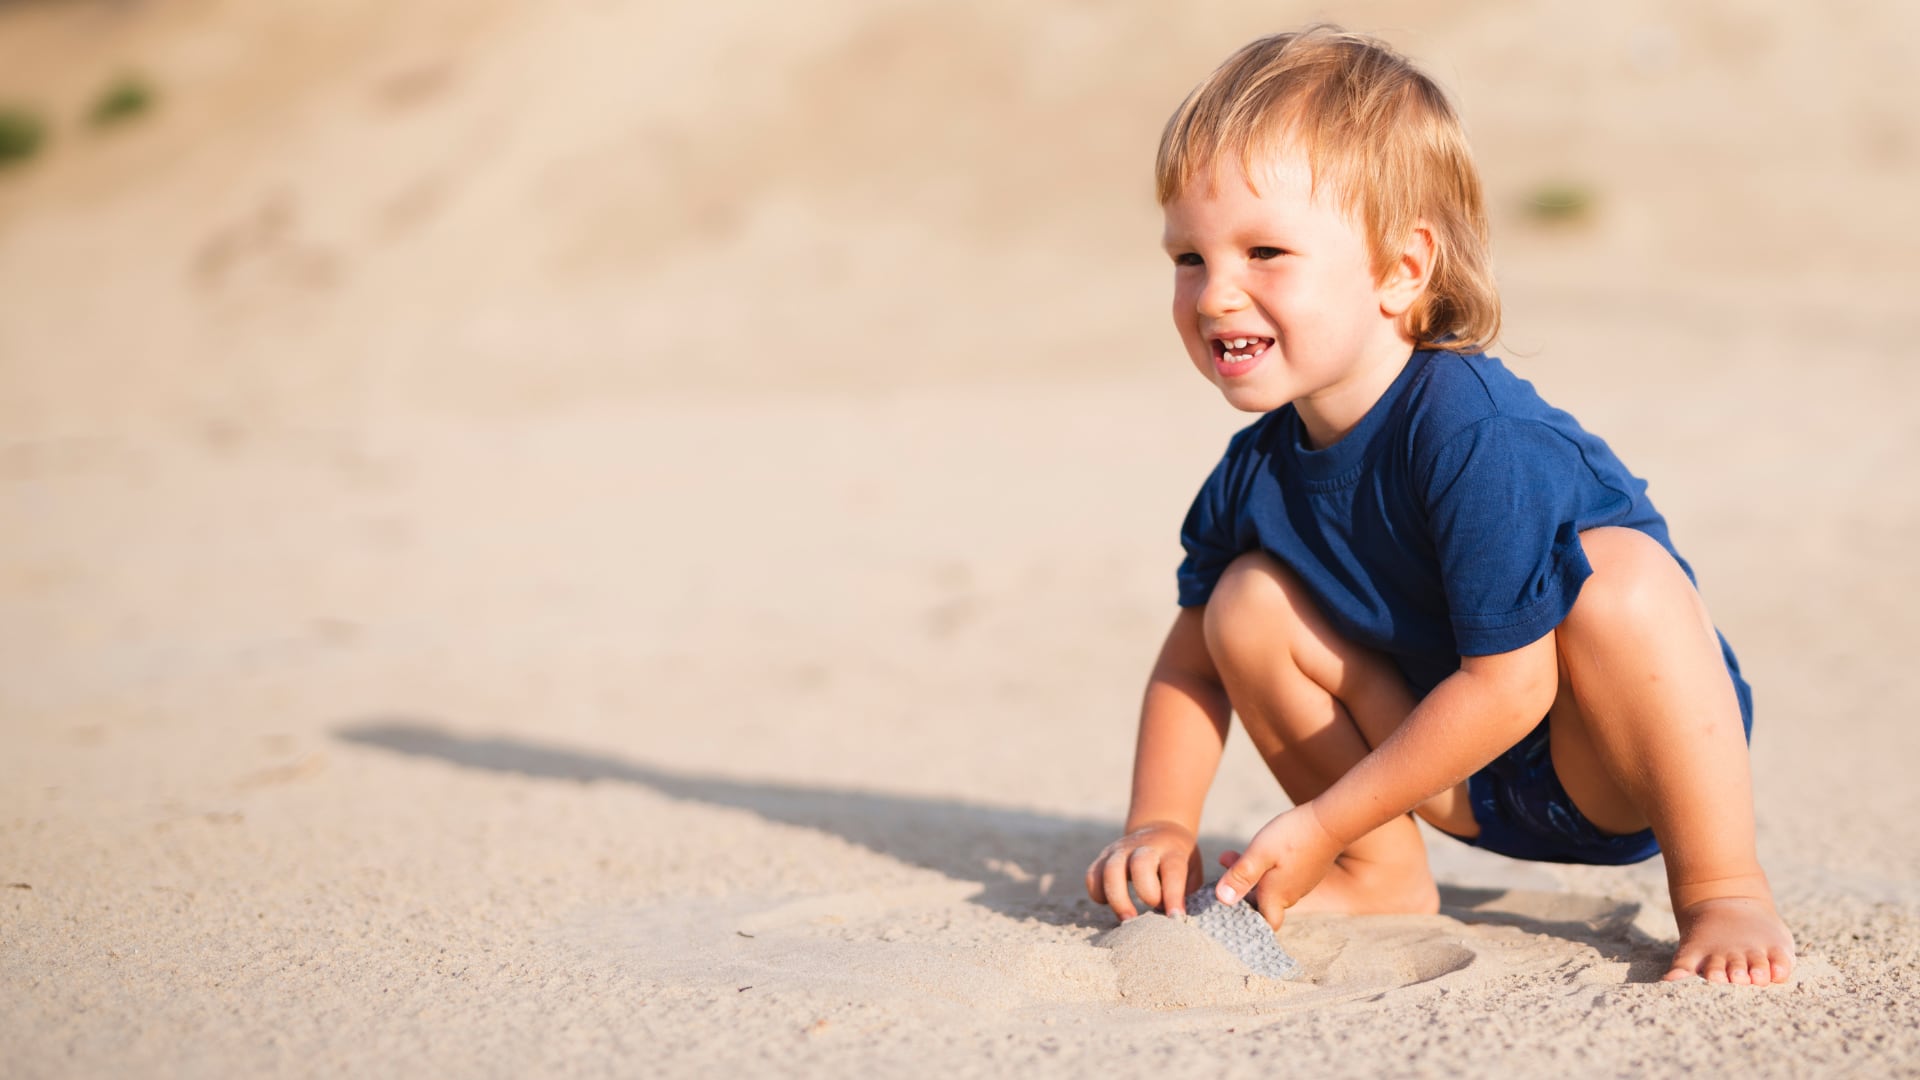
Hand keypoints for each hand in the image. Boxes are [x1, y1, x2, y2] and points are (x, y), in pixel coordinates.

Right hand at [1085, 821, 1202, 919]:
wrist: (1160, 830)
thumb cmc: (1179, 860)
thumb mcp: (1192, 870)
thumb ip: (1185, 892)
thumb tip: (1175, 920)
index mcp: (1172, 851)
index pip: (1173, 871)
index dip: (1173, 895)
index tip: (1175, 918)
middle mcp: (1145, 847)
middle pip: (1140, 864)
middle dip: (1145, 893)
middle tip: (1151, 916)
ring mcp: (1121, 849)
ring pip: (1111, 869)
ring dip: (1117, 899)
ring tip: (1126, 920)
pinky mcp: (1104, 856)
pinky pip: (1093, 875)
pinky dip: (1097, 893)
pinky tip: (1108, 903)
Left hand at [1213, 803, 1342, 929]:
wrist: (1330, 821)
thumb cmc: (1293, 837)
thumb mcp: (1259, 853)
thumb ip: (1240, 876)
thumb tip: (1222, 900)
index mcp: (1277, 895)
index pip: (1266, 923)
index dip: (1250, 920)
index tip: (1232, 904)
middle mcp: (1291, 894)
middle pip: (1263, 902)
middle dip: (1241, 889)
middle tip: (1224, 867)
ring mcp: (1301, 882)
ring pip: (1271, 886)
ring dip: (1251, 876)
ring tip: (1232, 856)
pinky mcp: (1307, 870)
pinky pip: (1282, 877)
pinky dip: (1266, 869)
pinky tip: (1260, 852)